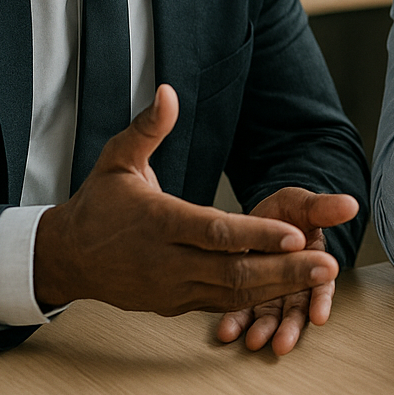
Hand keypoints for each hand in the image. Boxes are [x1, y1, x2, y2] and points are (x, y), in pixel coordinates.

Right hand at [33, 85, 335, 316]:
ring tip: (322, 276)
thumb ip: (148, 128)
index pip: (214, 233)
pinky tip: (291, 288)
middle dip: (284, 269)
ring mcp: (172, 287)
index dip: (256, 237)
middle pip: (233, 272)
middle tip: (327, 264)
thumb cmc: (98, 204)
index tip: (295, 235)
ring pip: (233, 294)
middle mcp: (167, 261)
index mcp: (157, 222)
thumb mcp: (117, 159)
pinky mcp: (176, 303)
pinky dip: (258, 300)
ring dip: (280, 286)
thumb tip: (168, 91)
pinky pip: (222, 304)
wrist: (66, 257)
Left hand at [216, 188, 358, 354]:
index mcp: (313, 264)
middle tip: (283, 343)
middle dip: (290, 328)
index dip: (321, 301)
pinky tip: (227, 330)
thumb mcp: (303, 205)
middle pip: (296, 310)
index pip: (321, 286)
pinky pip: (241, 311)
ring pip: (270, 316)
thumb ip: (324, 208)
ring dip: (263, 331)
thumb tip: (350, 205)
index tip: (319, 316)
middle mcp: (294, 284)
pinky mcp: (245, 295)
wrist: (257, 218)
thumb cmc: (284, 213)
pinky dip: (235, 322)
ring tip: (253, 341)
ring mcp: (270, 292)